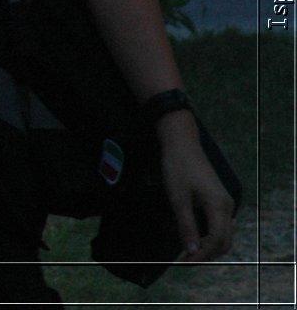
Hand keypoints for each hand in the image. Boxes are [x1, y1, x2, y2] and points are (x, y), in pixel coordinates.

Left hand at [157, 110, 235, 261]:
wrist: (182, 143)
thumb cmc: (178, 168)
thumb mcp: (178, 198)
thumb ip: (186, 225)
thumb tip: (192, 251)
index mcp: (219, 206)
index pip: (217, 241)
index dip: (202, 255)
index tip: (184, 262)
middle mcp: (227, 206)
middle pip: (224, 241)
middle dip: (206, 254)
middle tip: (183, 261)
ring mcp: (224, 203)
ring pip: (222, 234)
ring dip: (208, 247)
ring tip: (186, 252)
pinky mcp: (218, 199)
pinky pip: (218, 225)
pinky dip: (208, 236)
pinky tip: (193, 238)